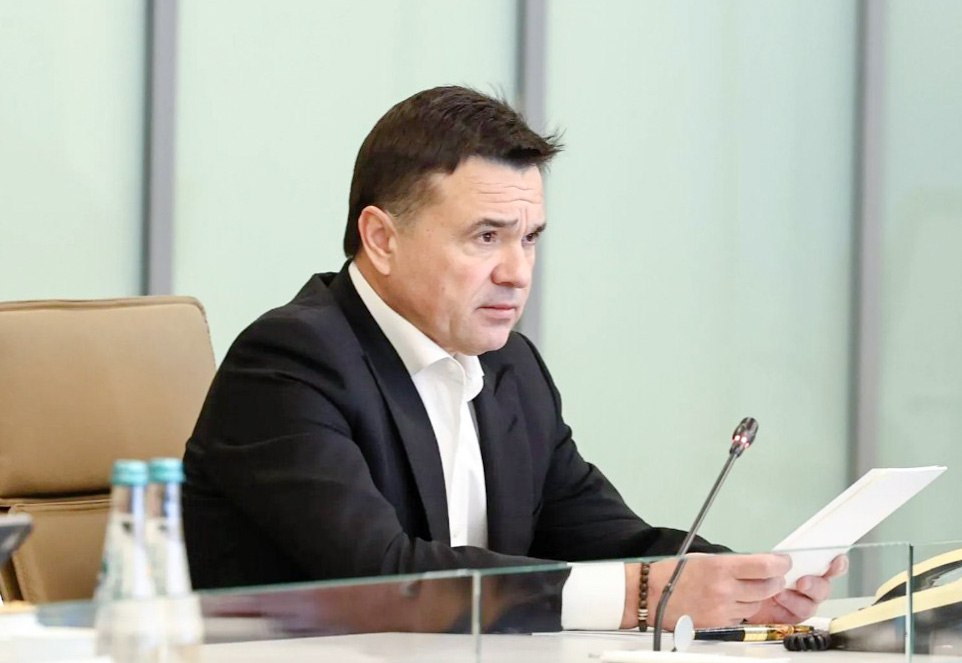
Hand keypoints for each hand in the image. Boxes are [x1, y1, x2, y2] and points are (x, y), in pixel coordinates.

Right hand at [643, 553, 791, 628]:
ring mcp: (723, 609)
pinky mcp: (719, 624)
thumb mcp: (705, 559)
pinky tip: (729, 601)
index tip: (783, 561)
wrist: (651, 595)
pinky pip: (742, 617)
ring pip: (757, 604)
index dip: (780, 564)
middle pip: (768, 587)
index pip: (765, 566)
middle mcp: (724, 589)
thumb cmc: (673, 574)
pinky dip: (741, 609)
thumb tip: (758, 564)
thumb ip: (732, 563)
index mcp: (720, 567)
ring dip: (757, 596)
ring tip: (742, 588)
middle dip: (774, 580)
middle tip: (771, 575)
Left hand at [747, 554, 848, 623]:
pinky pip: (798, 615)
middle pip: (824, 587)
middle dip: (816, 585)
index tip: (837, 560)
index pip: (829, 566)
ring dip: (797, 598)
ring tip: (781, 592)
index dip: (837, 564)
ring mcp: (802, 603)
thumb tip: (786, 556)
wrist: (740, 595)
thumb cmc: (756, 576)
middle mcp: (808, 587)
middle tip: (803, 582)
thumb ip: (780, 558)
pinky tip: (777, 599)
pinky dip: (789, 606)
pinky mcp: (793, 617)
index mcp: (807, 569)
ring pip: (812, 604)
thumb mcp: (767, 561)